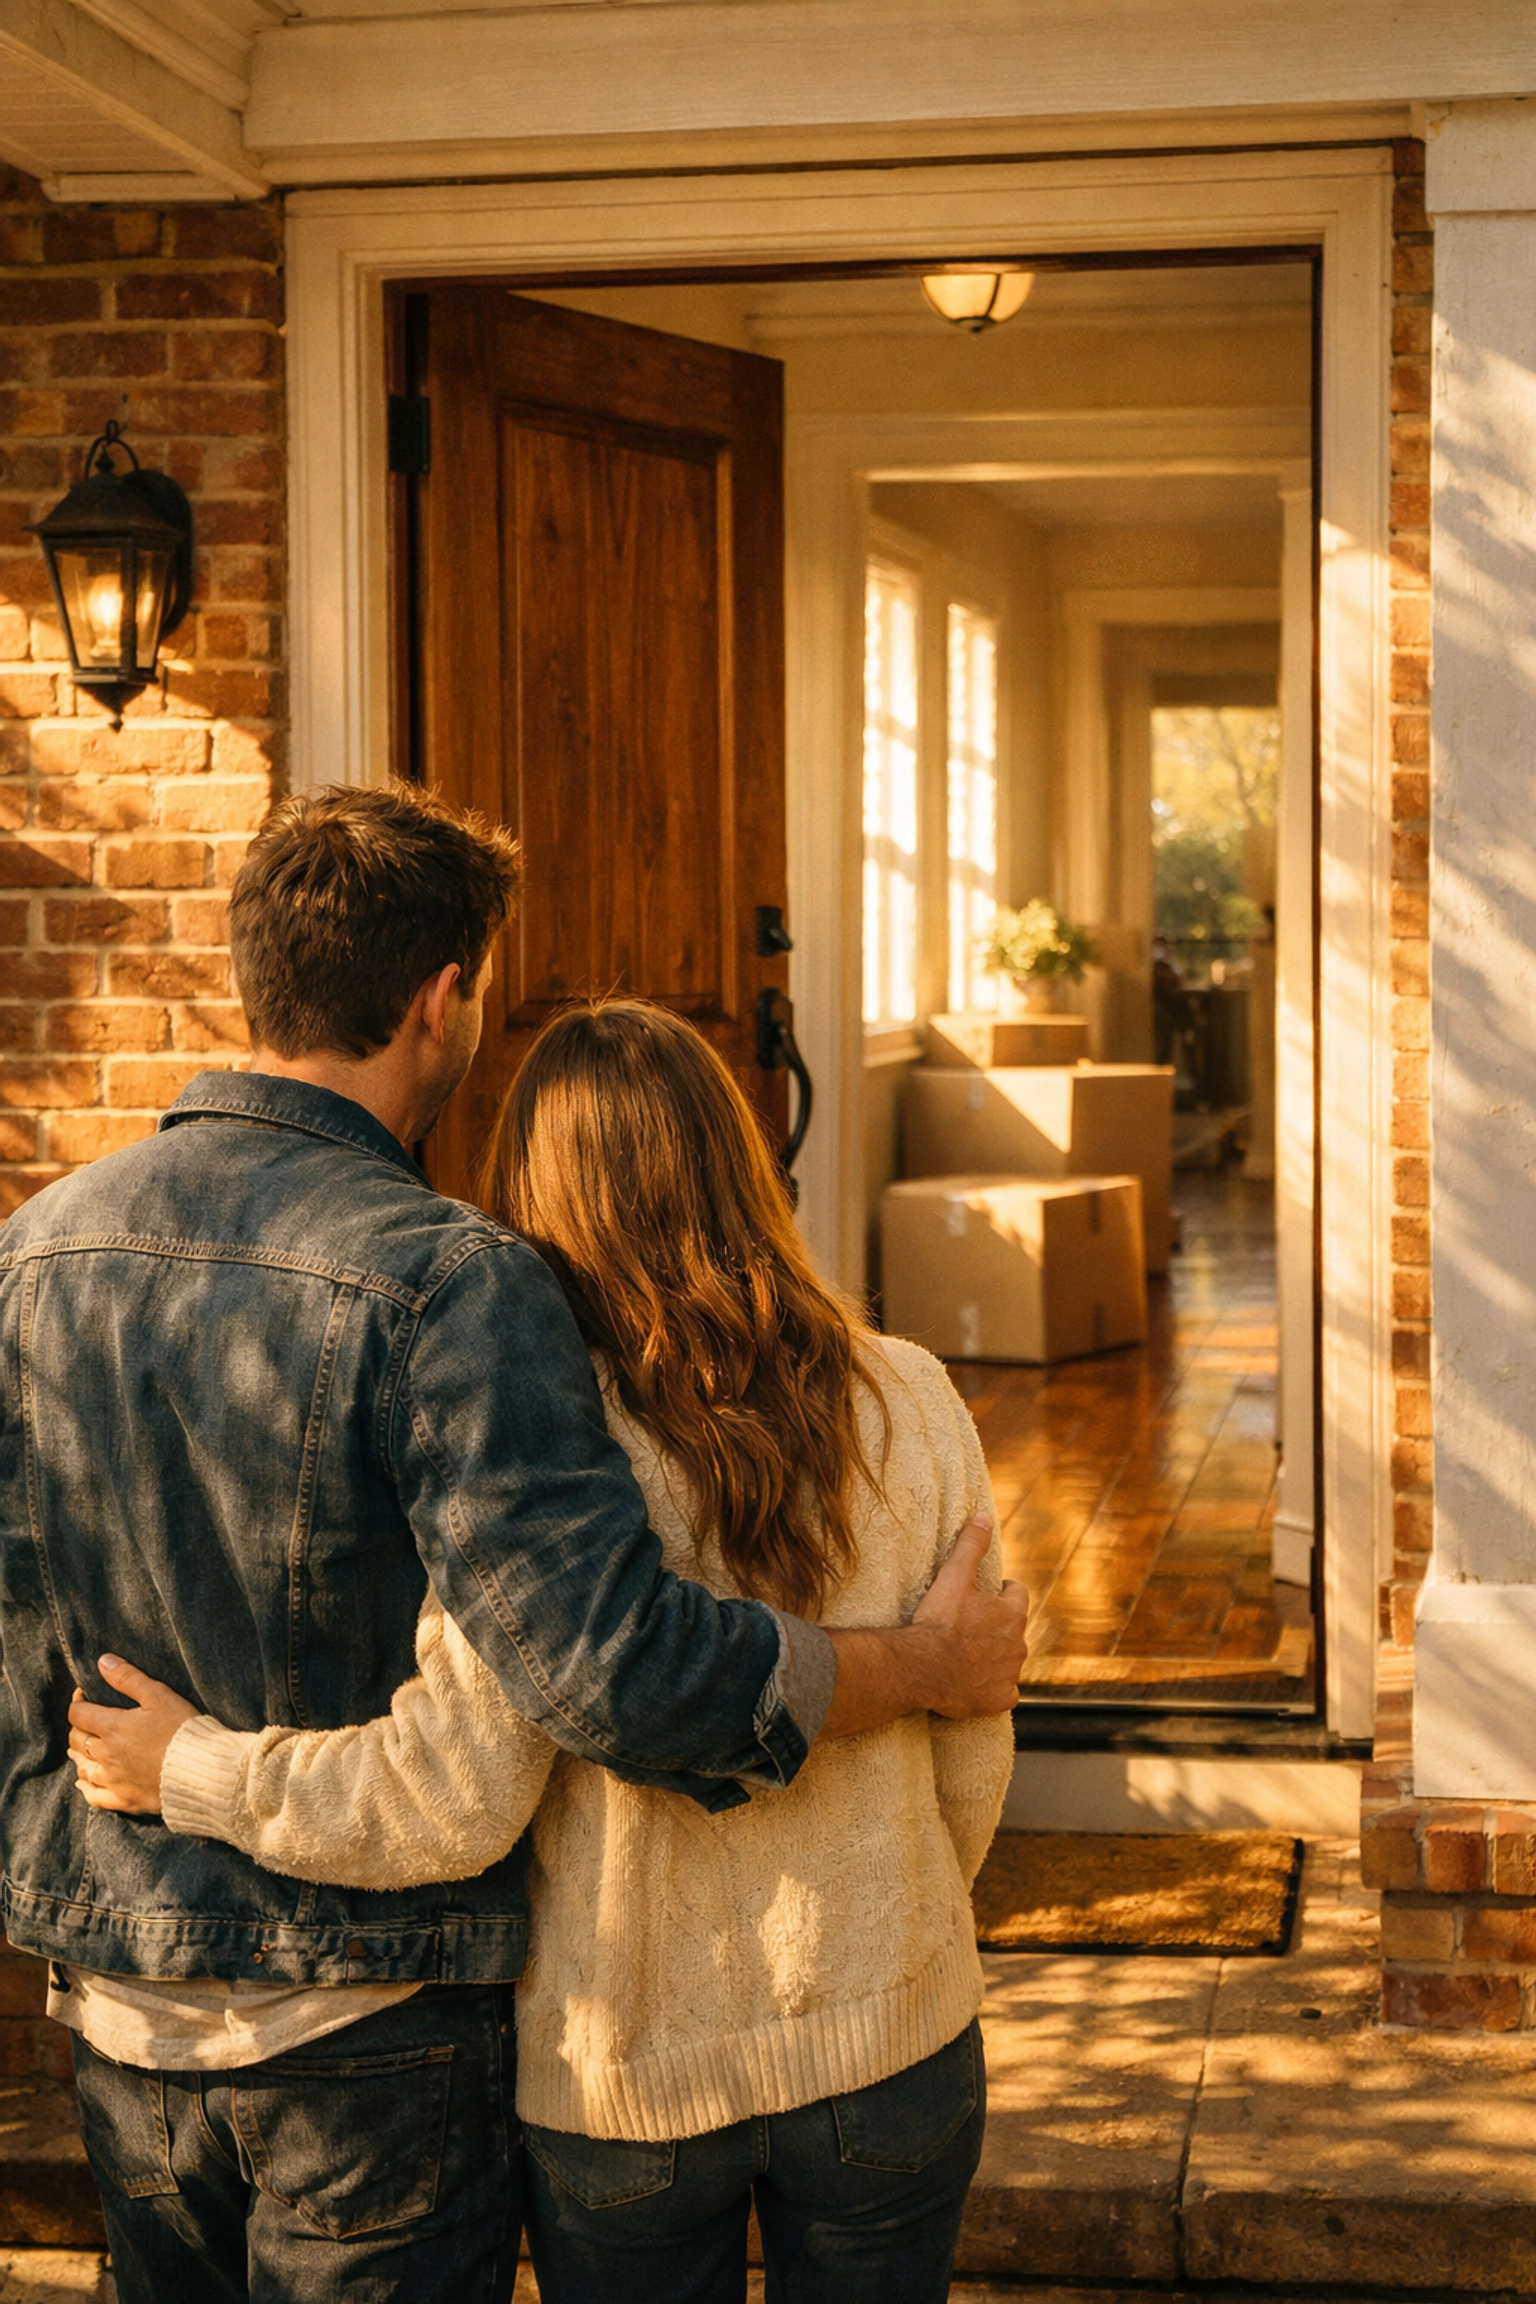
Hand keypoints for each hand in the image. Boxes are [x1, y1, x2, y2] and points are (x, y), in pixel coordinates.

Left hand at [68, 1656, 197, 1813]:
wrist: (202, 1770)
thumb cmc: (182, 1729)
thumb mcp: (159, 1695)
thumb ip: (128, 1678)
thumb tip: (103, 1661)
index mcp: (112, 1728)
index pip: (79, 1714)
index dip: (78, 1702)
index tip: (84, 1696)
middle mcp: (106, 1755)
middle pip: (77, 1740)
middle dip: (79, 1727)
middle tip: (88, 1720)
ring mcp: (113, 1780)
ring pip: (83, 1767)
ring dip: (79, 1755)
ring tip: (82, 1747)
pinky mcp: (123, 1800)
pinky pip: (94, 1797)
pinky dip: (85, 1788)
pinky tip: (83, 1782)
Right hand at [912, 1516, 1028, 1717]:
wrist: (923, 1667)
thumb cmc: (938, 1620)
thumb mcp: (953, 1575)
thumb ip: (971, 1544)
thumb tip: (983, 1516)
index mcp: (1013, 1613)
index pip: (1016, 1594)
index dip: (999, 1593)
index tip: (980, 1597)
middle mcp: (1019, 1644)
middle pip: (1012, 1629)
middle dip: (995, 1627)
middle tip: (966, 1628)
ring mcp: (1011, 1674)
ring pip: (1008, 1661)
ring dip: (993, 1657)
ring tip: (964, 1655)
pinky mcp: (1001, 1700)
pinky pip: (1003, 1693)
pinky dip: (990, 1688)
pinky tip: (970, 1684)